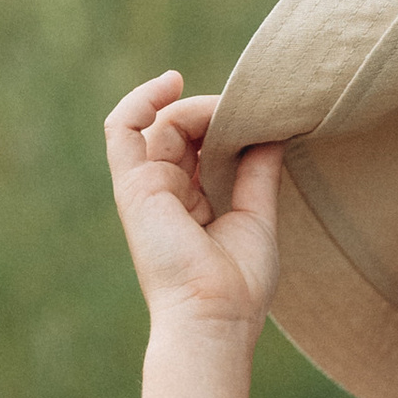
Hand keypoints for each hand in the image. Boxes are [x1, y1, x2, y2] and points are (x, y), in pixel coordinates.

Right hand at [104, 70, 283, 339]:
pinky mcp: (132, 185)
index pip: (200, 147)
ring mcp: (146, 187)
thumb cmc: (239, 286)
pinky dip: (141, 100)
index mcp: (193, 205)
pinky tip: (171, 82)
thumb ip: (259, 172)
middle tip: (250, 110)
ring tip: (228, 108)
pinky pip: (122, 127)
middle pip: (181, 131)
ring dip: (194, 107)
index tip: (259, 115)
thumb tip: (275, 130)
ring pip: (160, 124)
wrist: (214, 316)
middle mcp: (166, 194)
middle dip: (214, 113)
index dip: (224, 124)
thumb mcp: (257, 216)